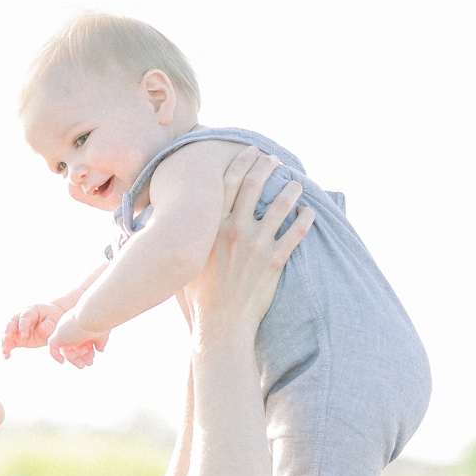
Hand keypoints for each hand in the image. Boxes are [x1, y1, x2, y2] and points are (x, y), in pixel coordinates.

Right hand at [2, 303, 62, 357]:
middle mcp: (21, 318)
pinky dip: (7, 348)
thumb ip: (48, 325)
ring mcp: (18, 328)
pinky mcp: (18, 338)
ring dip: (5, 342)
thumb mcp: (54, 320)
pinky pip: (10, 342)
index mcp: (31, 311)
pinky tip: (6, 356)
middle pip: (11, 324)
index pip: (24, 318)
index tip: (24, 337)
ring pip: (8, 333)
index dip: (22, 327)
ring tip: (4, 351)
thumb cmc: (53, 318)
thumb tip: (42, 330)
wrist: (52, 320)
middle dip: (8, 332)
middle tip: (6, 341)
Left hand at [47, 311, 109, 368]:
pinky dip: (56, 356)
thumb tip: (100, 350)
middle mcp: (70, 327)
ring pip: (66, 349)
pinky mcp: (57, 337)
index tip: (95, 355)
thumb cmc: (100, 322)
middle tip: (89, 364)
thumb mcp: (101, 333)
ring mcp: (63, 332)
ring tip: (83, 365)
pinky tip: (62, 361)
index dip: (87, 349)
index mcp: (79, 324)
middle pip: (73, 345)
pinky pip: (52, 349)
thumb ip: (99, 341)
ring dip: (74, 359)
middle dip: (82, 356)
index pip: (81, 339)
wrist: (94, 315)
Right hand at [185, 147, 314, 331]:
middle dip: (267, 167)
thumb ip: (185, 237)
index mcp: (213, 227)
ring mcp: (257, 245)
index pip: (228, 183)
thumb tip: (166, 222)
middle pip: (254, 185)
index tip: (252, 152)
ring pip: (280, 206)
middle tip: (275, 160)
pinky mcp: (275, 262)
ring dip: (291, 190)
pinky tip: (309, 212)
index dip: (242, 162)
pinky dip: (305, 219)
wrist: (220, 323)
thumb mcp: (186, 260)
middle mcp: (235, 230)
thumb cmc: (199, 295)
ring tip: (296, 184)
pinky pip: (296, 233)